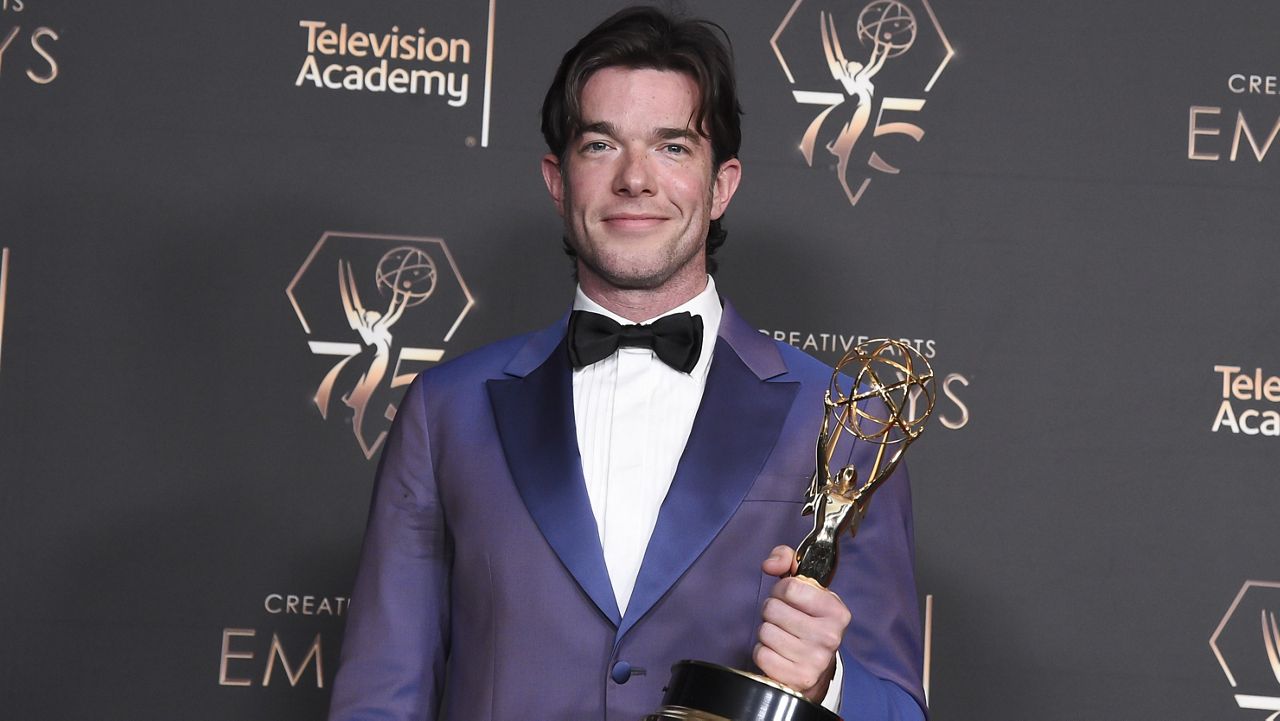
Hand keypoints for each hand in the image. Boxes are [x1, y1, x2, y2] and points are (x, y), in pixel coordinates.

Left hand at [754, 545, 850, 701]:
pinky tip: (778, 653)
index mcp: (836, 611)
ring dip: (767, 632)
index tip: (787, 598)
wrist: (816, 668)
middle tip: (784, 620)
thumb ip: (787, 560)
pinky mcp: (797, 679)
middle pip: (772, 609)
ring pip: (765, 632)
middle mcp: (830, 636)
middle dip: (771, 612)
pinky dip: (763, 652)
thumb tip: (769, 565)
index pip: (790, 587)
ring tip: (782, 636)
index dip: (781, 590)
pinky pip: (761, 654)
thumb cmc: (807, 620)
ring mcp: (815, 660)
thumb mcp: (805, 586)